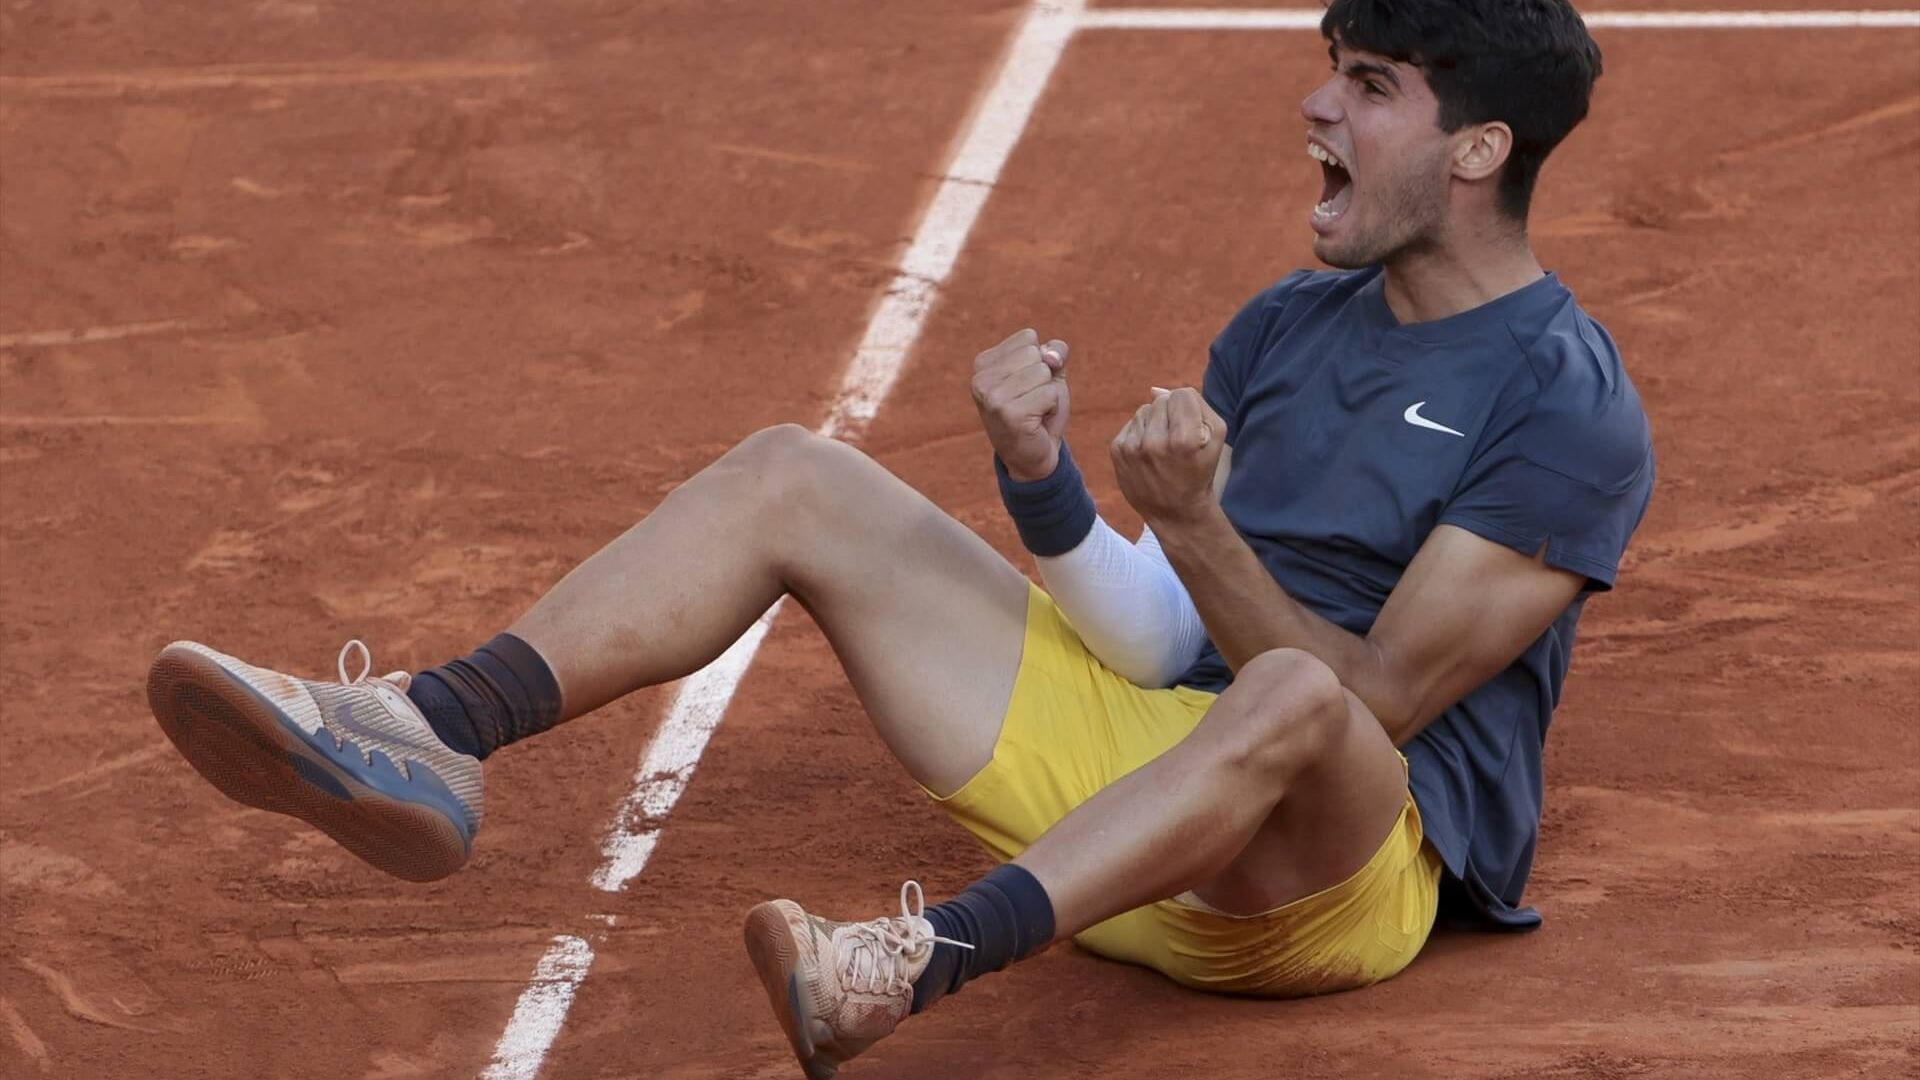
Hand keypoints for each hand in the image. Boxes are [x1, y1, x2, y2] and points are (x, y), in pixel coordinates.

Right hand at [971, 328, 1070, 480]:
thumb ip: (1054, 353)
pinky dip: (1052, 408)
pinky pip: (1049, 394)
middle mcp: (981, 379)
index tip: (1028, 386)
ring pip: (1043, 372)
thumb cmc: (1039, 412)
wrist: (1032, 458)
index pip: (1028, 337)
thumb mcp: (1048, 374)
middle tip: (1033, 402)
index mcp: (983, 364)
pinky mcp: (1009, 415)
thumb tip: (1051, 357)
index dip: (1040, 360)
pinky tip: (1037, 422)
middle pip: (1035, 353)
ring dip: (1048, 394)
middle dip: (1045, 377)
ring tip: (1035, 411)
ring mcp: (992, 398)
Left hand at [1111, 386, 1224, 526]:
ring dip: (1155, 423)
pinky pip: (1131, 424)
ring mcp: (1132, 447)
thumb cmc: (1200, 471)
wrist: (1176, 512)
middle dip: (1172, 415)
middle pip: (1161, 400)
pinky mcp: (1117, 451)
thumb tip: (1154, 389)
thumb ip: (1196, 403)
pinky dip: (1140, 434)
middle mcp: (1154, 443)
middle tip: (1177, 441)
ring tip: (1163, 448)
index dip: (1190, 408)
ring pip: (1144, 410)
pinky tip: (1149, 453)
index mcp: (1183, 440)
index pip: (1182, 394)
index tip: (1192, 427)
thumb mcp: (1216, 437)